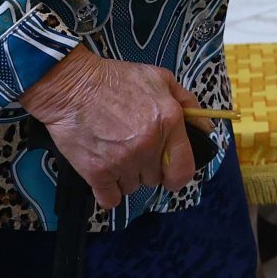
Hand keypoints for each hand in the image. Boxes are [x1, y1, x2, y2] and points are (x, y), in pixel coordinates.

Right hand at [18, 48, 198, 210]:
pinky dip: (107, 190)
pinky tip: (103, 172)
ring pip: (133, 187)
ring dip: (126, 176)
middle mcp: (149, 145)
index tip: (170, 171)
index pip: (184, 169)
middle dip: (148, 167)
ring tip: (113, 151)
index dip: (178, 174)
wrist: (71, 85)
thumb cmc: (115, 79)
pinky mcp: (98, 173)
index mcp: (168, 121)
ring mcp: (123, 161)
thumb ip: (187, 102)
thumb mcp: (159, 78)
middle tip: (133, 147)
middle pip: (156, 178)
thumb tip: (205, 127)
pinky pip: (110, 199)